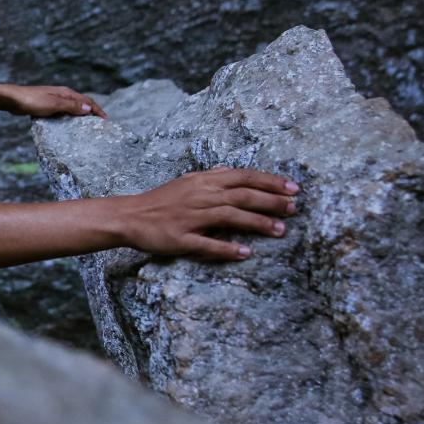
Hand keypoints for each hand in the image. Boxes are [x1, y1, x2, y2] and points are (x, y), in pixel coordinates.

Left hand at [0, 83, 105, 118]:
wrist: (12, 99)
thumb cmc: (32, 101)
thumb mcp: (54, 104)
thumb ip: (71, 106)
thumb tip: (89, 107)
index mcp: (66, 93)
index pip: (87, 101)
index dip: (97, 109)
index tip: (105, 119)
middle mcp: (62, 94)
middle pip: (81, 102)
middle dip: (92, 111)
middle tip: (100, 122)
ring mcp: (54, 99)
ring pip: (72, 107)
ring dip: (81, 114)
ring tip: (87, 124)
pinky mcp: (46, 105)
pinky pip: (63, 111)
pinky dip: (70, 116)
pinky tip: (68, 124)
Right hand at [119, 167, 298, 260]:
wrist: (129, 216)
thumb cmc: (160, 200)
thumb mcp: (186, 181)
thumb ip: (211, 176)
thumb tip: (230, 170)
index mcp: (204, 181)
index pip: (244, 177)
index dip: (271, 182)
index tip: (293, 189)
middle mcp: (201, 196)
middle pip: (243, 196)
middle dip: (272, 202)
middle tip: (295, 209)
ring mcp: (191, 218)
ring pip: (231, 218)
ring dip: (257, 224)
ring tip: (280, 231)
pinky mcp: (181, 238)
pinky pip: (207, 244)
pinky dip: (227, 248)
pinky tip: (245, 253)